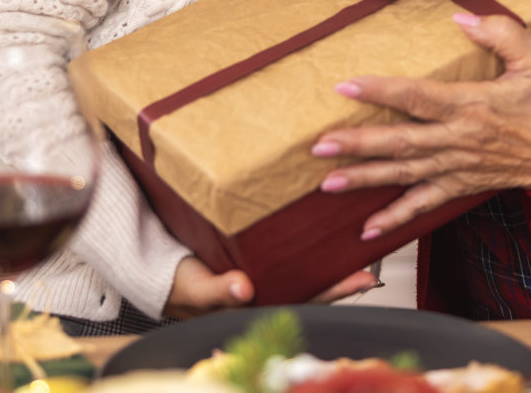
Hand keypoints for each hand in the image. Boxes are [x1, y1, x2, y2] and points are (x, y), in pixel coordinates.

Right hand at [165, 257, 378, 316]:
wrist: (158, 268)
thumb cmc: (179, 283)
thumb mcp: (196, 287)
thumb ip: (218, 290)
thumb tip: (244, 288)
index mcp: (259, 303)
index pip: (307, 298)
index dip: (335, 291)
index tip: (361, 278)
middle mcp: (267, 289)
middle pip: (314, 284)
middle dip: (343, 274)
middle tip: (371, 260)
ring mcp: (264, 273)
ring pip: (305, 268)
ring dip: (329, 256)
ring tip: (357, 238)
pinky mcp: (256, 255)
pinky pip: (287, 250)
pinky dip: (305, 242)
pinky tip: (322, 227)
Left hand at [312, 13, 530, 240]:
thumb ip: (500, 32)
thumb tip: (461, 18)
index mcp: (473, 105)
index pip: (417, 97)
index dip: (380, 91)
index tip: (345, 85)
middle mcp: (460, 140)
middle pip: (401, 143)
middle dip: (358, 145)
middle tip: (319, 147)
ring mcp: (459, 167)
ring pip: (405, 175)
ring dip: (365, 179)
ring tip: (327, 184)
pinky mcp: (462, 185)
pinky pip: (425, 205)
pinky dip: (396, 218)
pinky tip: (368, 228)